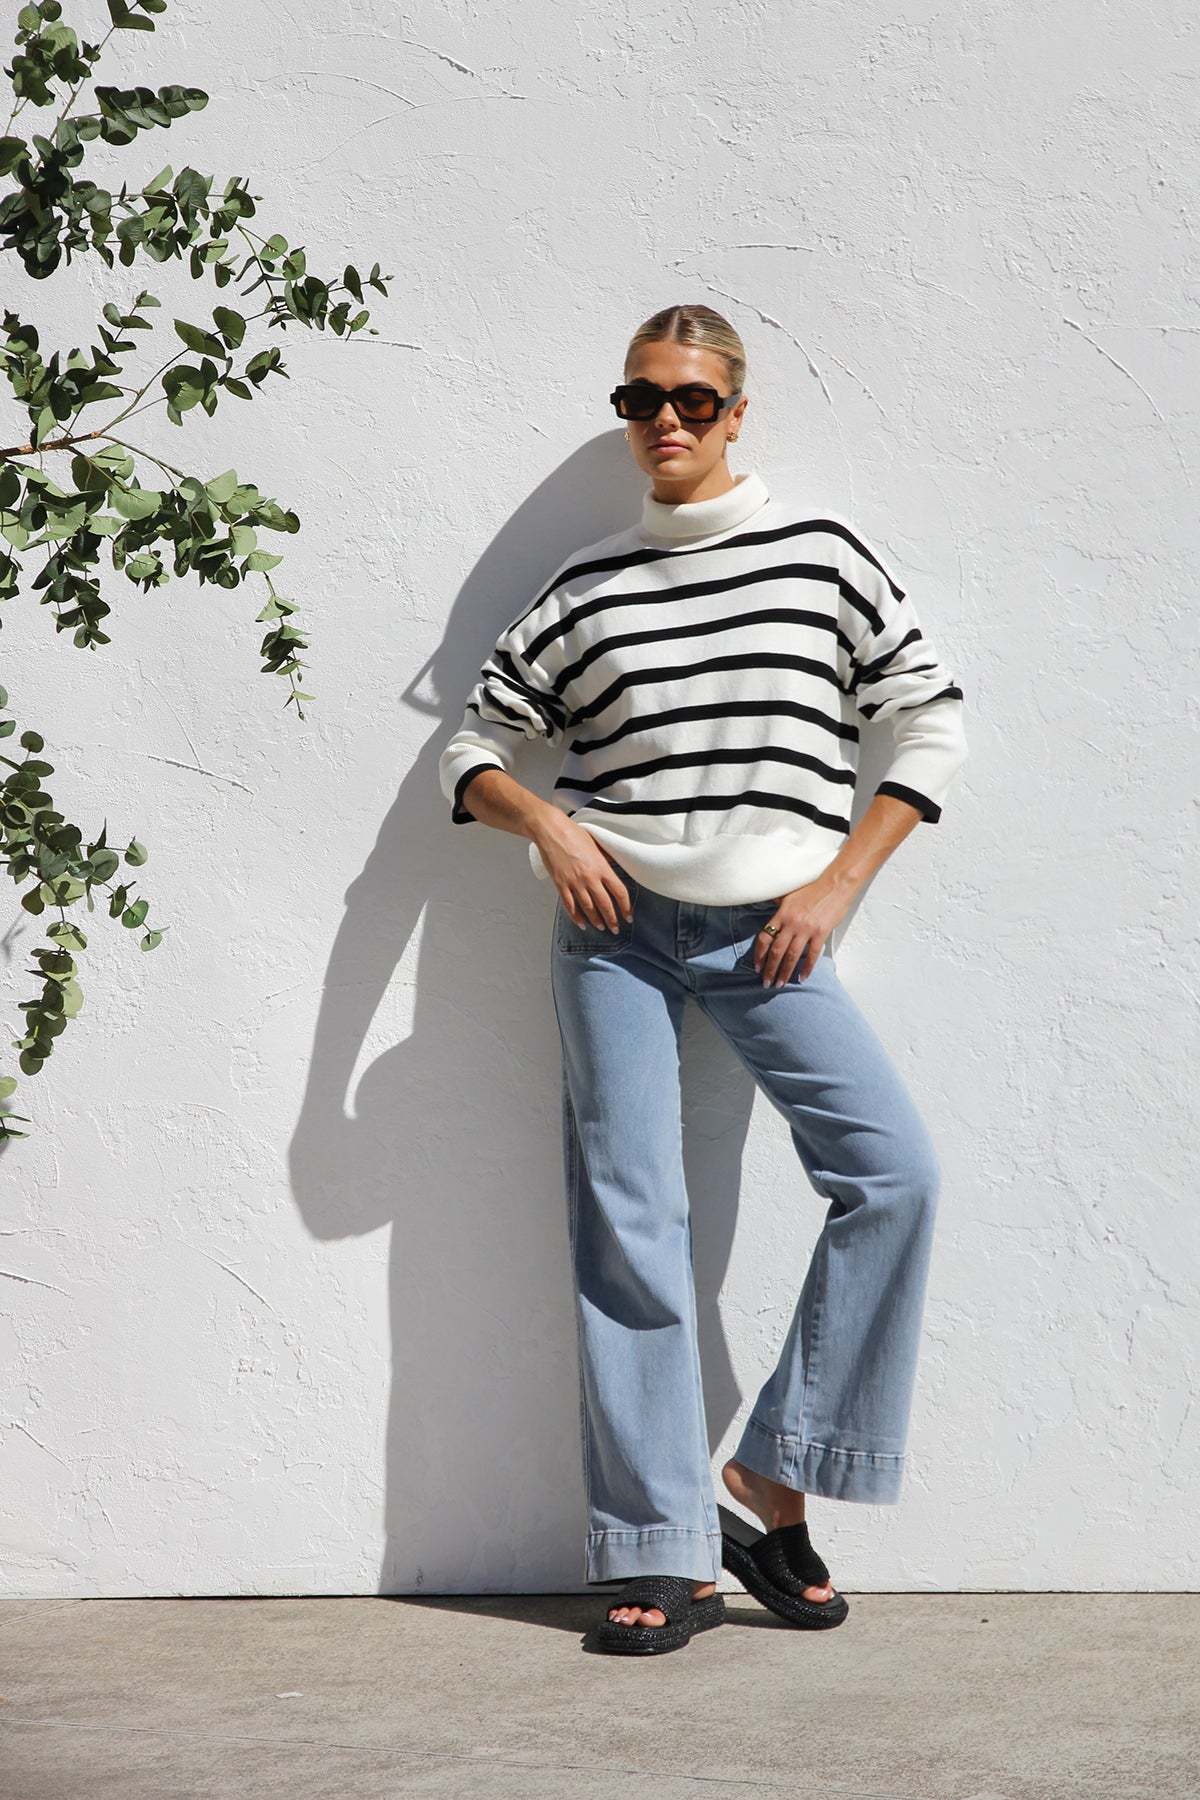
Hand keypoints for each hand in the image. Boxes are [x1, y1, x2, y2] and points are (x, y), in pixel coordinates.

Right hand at [536, 817, 631, 934]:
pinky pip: (570, 906)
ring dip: (596, 920)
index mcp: (601, 867)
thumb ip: (605, 860)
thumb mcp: (596, 845)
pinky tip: (581, 924)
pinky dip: (576, 917)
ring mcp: (574, 883)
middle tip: (615, 928)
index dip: (626, 907)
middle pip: (605, 904)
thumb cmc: (573, 834)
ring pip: (588, 908)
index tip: (628, 916)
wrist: (551, 830)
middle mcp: (590, 878)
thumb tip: (613, 870)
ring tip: (601, 927)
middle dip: (612, 919)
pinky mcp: (560, 884)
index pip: (619, 892)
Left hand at [751, 876, 857, 985]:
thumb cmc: (812, 889)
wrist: (835, 885)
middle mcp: (791, 923)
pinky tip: (802, 978)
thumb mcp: (789, 895)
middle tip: (765, 983)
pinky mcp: (821, 933)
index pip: (765, 938)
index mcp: (781, 914)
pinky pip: (812, 955)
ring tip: (780, 985)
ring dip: (785, 972)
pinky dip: (807, 968)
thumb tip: (766, 907)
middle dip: (770, 969)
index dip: (759, 954)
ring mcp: (806, 929)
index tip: (757, 967)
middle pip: (776, 951)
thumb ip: (778, 906)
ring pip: (792, 956)